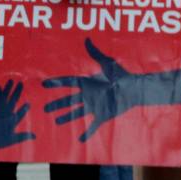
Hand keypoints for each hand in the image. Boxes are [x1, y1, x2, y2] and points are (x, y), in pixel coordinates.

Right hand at [43, 38, 180, 141]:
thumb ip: (96, 53)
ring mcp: (95, 106)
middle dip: (57, 105)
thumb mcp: (107, 64)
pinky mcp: (103, 115)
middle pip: (69, 101)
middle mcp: (89, 95)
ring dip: (67, 118)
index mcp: (88, 83)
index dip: (56, 83)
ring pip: (77, 113)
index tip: (44, 84)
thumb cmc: (122, 75)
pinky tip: (80, 140)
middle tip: (45, 109)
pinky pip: (93, 125)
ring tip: (57, 122)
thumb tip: (87, 39)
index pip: (68, 83)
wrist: (135, 89)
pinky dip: (87, 133)